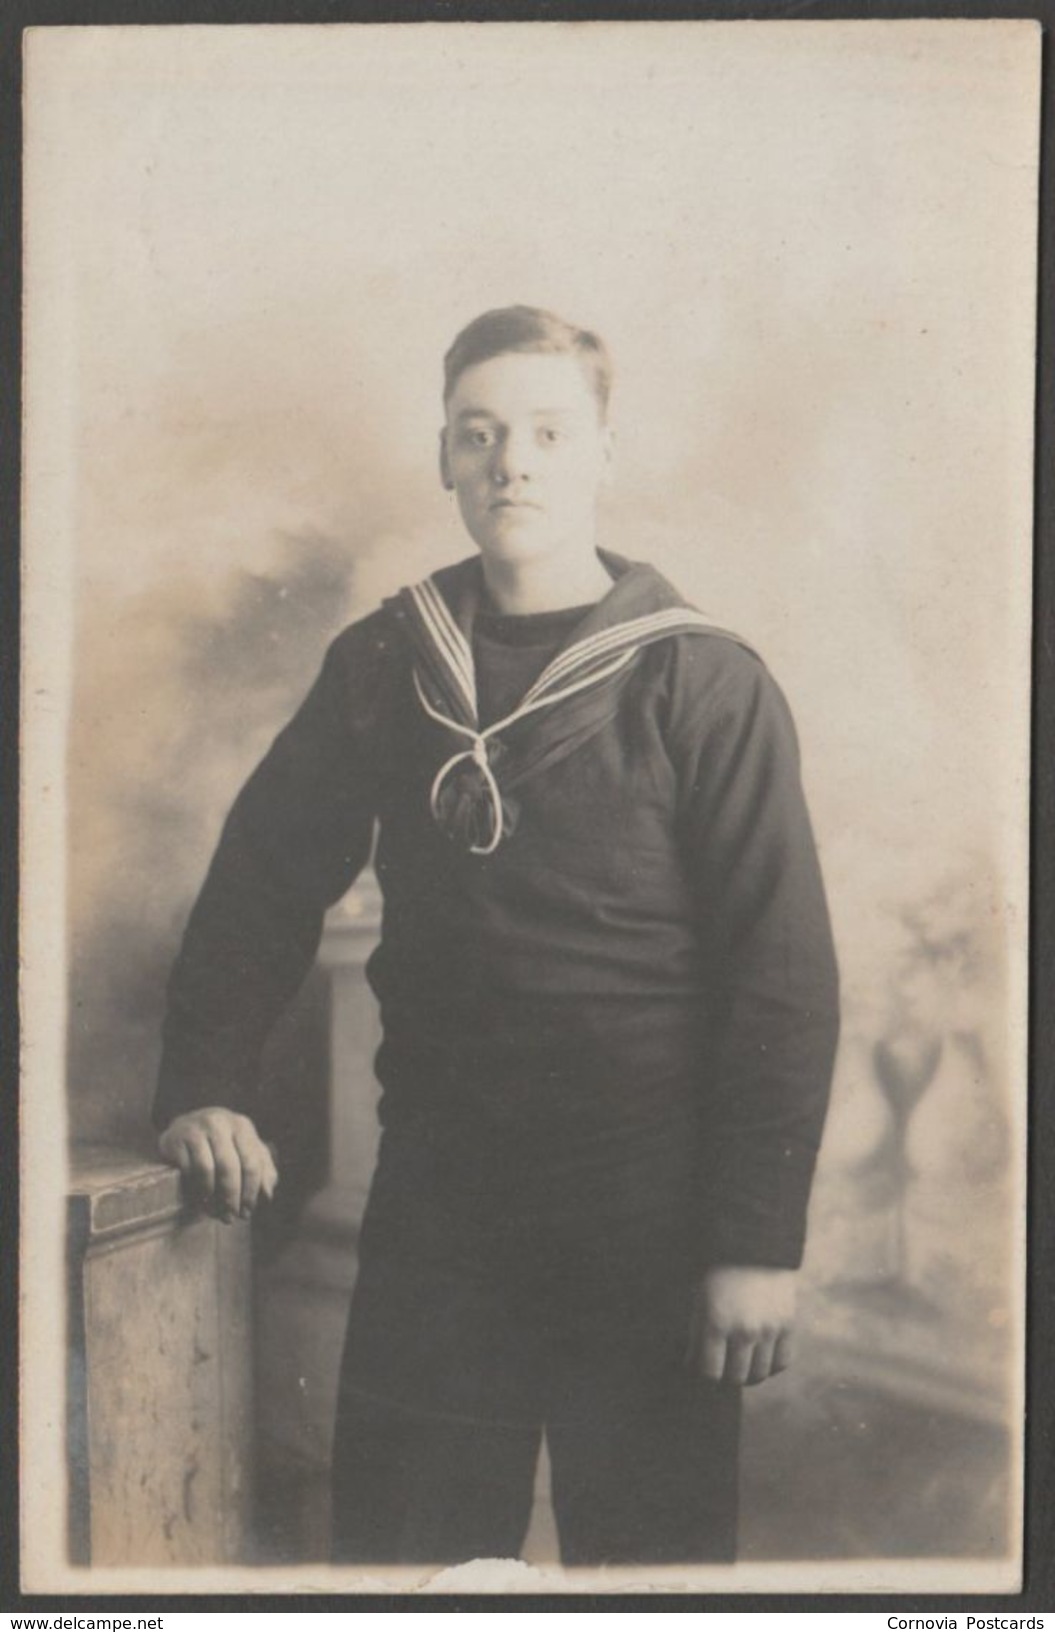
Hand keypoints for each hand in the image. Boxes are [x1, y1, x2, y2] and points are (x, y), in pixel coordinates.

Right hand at [158, 1108, 277, 1222]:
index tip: (248, 1212)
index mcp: (241, 1125)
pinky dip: (196, 1189)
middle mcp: (219, 1122)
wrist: (183, 1129)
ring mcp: (195, 1129)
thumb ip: (263, 1169)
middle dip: (231, 1197)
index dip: (251, 1191)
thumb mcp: (245, 1150)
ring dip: (212, 1197)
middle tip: (230, 1217)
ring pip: (208, 1170)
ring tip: (214, 1212)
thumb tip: (267, 1195)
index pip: (251, 1162)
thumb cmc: (221, 1144)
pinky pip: (188, 1170)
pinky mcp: (175, 1139)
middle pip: (229, 1167)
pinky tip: (201, 1201)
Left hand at [685, 1265, 797, 1386]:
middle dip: (726, 1375)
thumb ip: (697, 1333)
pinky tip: (761, 1357)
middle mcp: (743, 1330)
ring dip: (748, 1374)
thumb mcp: (699, 1298)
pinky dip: (771, 1366)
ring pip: (759, 1374)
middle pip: (735, 1378)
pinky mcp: (788, 1324)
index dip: (704, 1373)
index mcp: (715, 1322)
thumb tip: (692, 1364)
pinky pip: (782, 1362)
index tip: (702, 1367)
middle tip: (722, 1366)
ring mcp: (769, 1329)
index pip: (710, 1372)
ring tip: (741, 1365)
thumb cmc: (719, 1270)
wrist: (754, 1243)